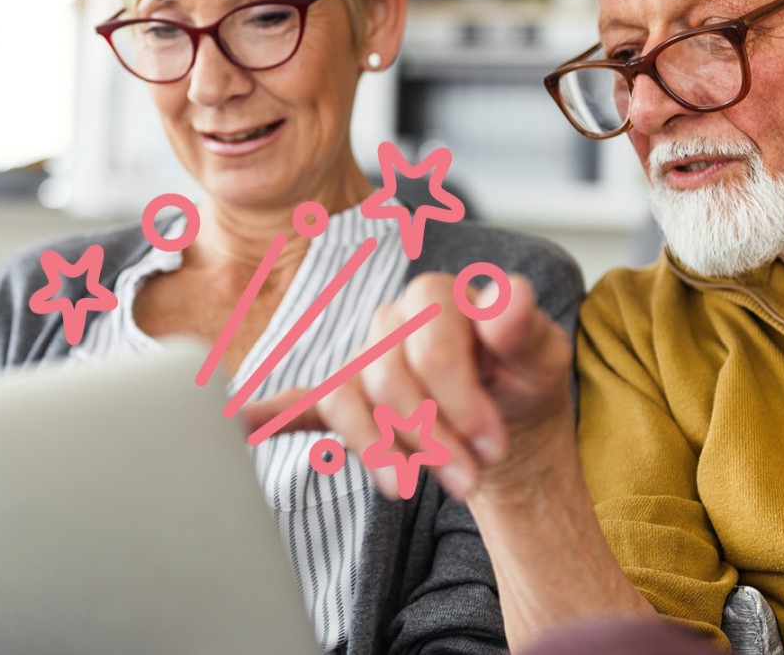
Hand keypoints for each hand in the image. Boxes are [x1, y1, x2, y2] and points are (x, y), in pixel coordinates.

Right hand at [238, 272, 573, 500]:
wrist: (505, 426)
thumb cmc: (522, 383)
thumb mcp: (543, 359)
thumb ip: (524, 327)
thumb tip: (503, 297)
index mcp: (439, 297)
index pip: (429, 339)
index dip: (458, 395)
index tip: (491, 443)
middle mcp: (393, 322)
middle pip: (388, 376)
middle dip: (431, 436)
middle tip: (470, 477)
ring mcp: (364, 361)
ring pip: (349, 402)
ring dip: (381, 451)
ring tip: (417, 486)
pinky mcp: (346, 398)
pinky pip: (298, 403)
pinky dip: (267, 415)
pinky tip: (240, 426)